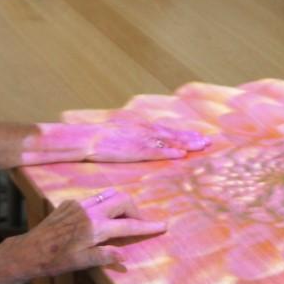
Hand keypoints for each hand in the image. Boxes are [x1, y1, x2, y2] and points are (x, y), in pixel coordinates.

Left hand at [0, 189, 164, 283]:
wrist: (28, 250)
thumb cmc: (56, 260)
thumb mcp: (82, 263)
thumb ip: (104, 256)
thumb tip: (123, 254)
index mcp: (95, 227)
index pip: (128, 225)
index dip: (148, 226)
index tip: (163, 225)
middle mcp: (89, 211)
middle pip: (123, 200)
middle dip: (136, 210)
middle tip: (140, 223)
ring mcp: (79, 205)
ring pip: (109, 195)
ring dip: (122, 204)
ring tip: (125, 218)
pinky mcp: (70, 204)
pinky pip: (95, 199)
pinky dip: (104, 206)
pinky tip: (101, 219)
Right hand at [22, 120, 210, 164]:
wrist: (75, 139)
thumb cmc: (93, 141)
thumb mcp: (116, 138)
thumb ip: (131, 141)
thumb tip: (142, 146)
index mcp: (136, 128)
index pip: (164, 130)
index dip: (182, 135)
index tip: (199, 138)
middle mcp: (139, 130)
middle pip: (169, 133)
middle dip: (189, 138)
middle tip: (208, 143)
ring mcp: (135, 138)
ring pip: (164, 140)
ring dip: (183, 143)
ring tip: (200, 147)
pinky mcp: (129, 147)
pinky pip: (152, 150)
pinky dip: (166, 151)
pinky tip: (179, 155)